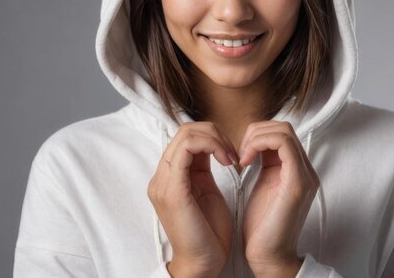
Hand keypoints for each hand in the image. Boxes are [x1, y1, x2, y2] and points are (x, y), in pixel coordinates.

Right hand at [147, 122, 237, 277]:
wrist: (203, 263)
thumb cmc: (209, 232)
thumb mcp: (206, 191)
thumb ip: (203, 168)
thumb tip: (211, 146)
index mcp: (169, 176)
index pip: (185, 136)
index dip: (211, 135)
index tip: (231, 152)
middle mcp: (161, 176)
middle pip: (184, 130)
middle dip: (214, 133)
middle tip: (233, 151)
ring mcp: (163, 181)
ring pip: (185, 134)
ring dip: (215, 139)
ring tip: (231, 156)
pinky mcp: (172, 189)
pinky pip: (186, 149)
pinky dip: (211, 146)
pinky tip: (227, 161)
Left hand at [239, 121, 318, 277]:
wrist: (269, 256)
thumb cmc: (262, 227)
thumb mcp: (262, 185)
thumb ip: (265, 163)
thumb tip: (255, 144)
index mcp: (296, 169)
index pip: (281, 133)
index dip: (257, 134)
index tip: (240, 153)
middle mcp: (305, 169)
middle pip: (283, 127)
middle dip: (255, 132)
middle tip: (240, 153)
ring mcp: (304, 175)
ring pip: (283, 131)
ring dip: (256, 137)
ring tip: (242, 157)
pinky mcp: (297, 182)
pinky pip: (283, 144)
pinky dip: (259, 144)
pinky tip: (245, 161)